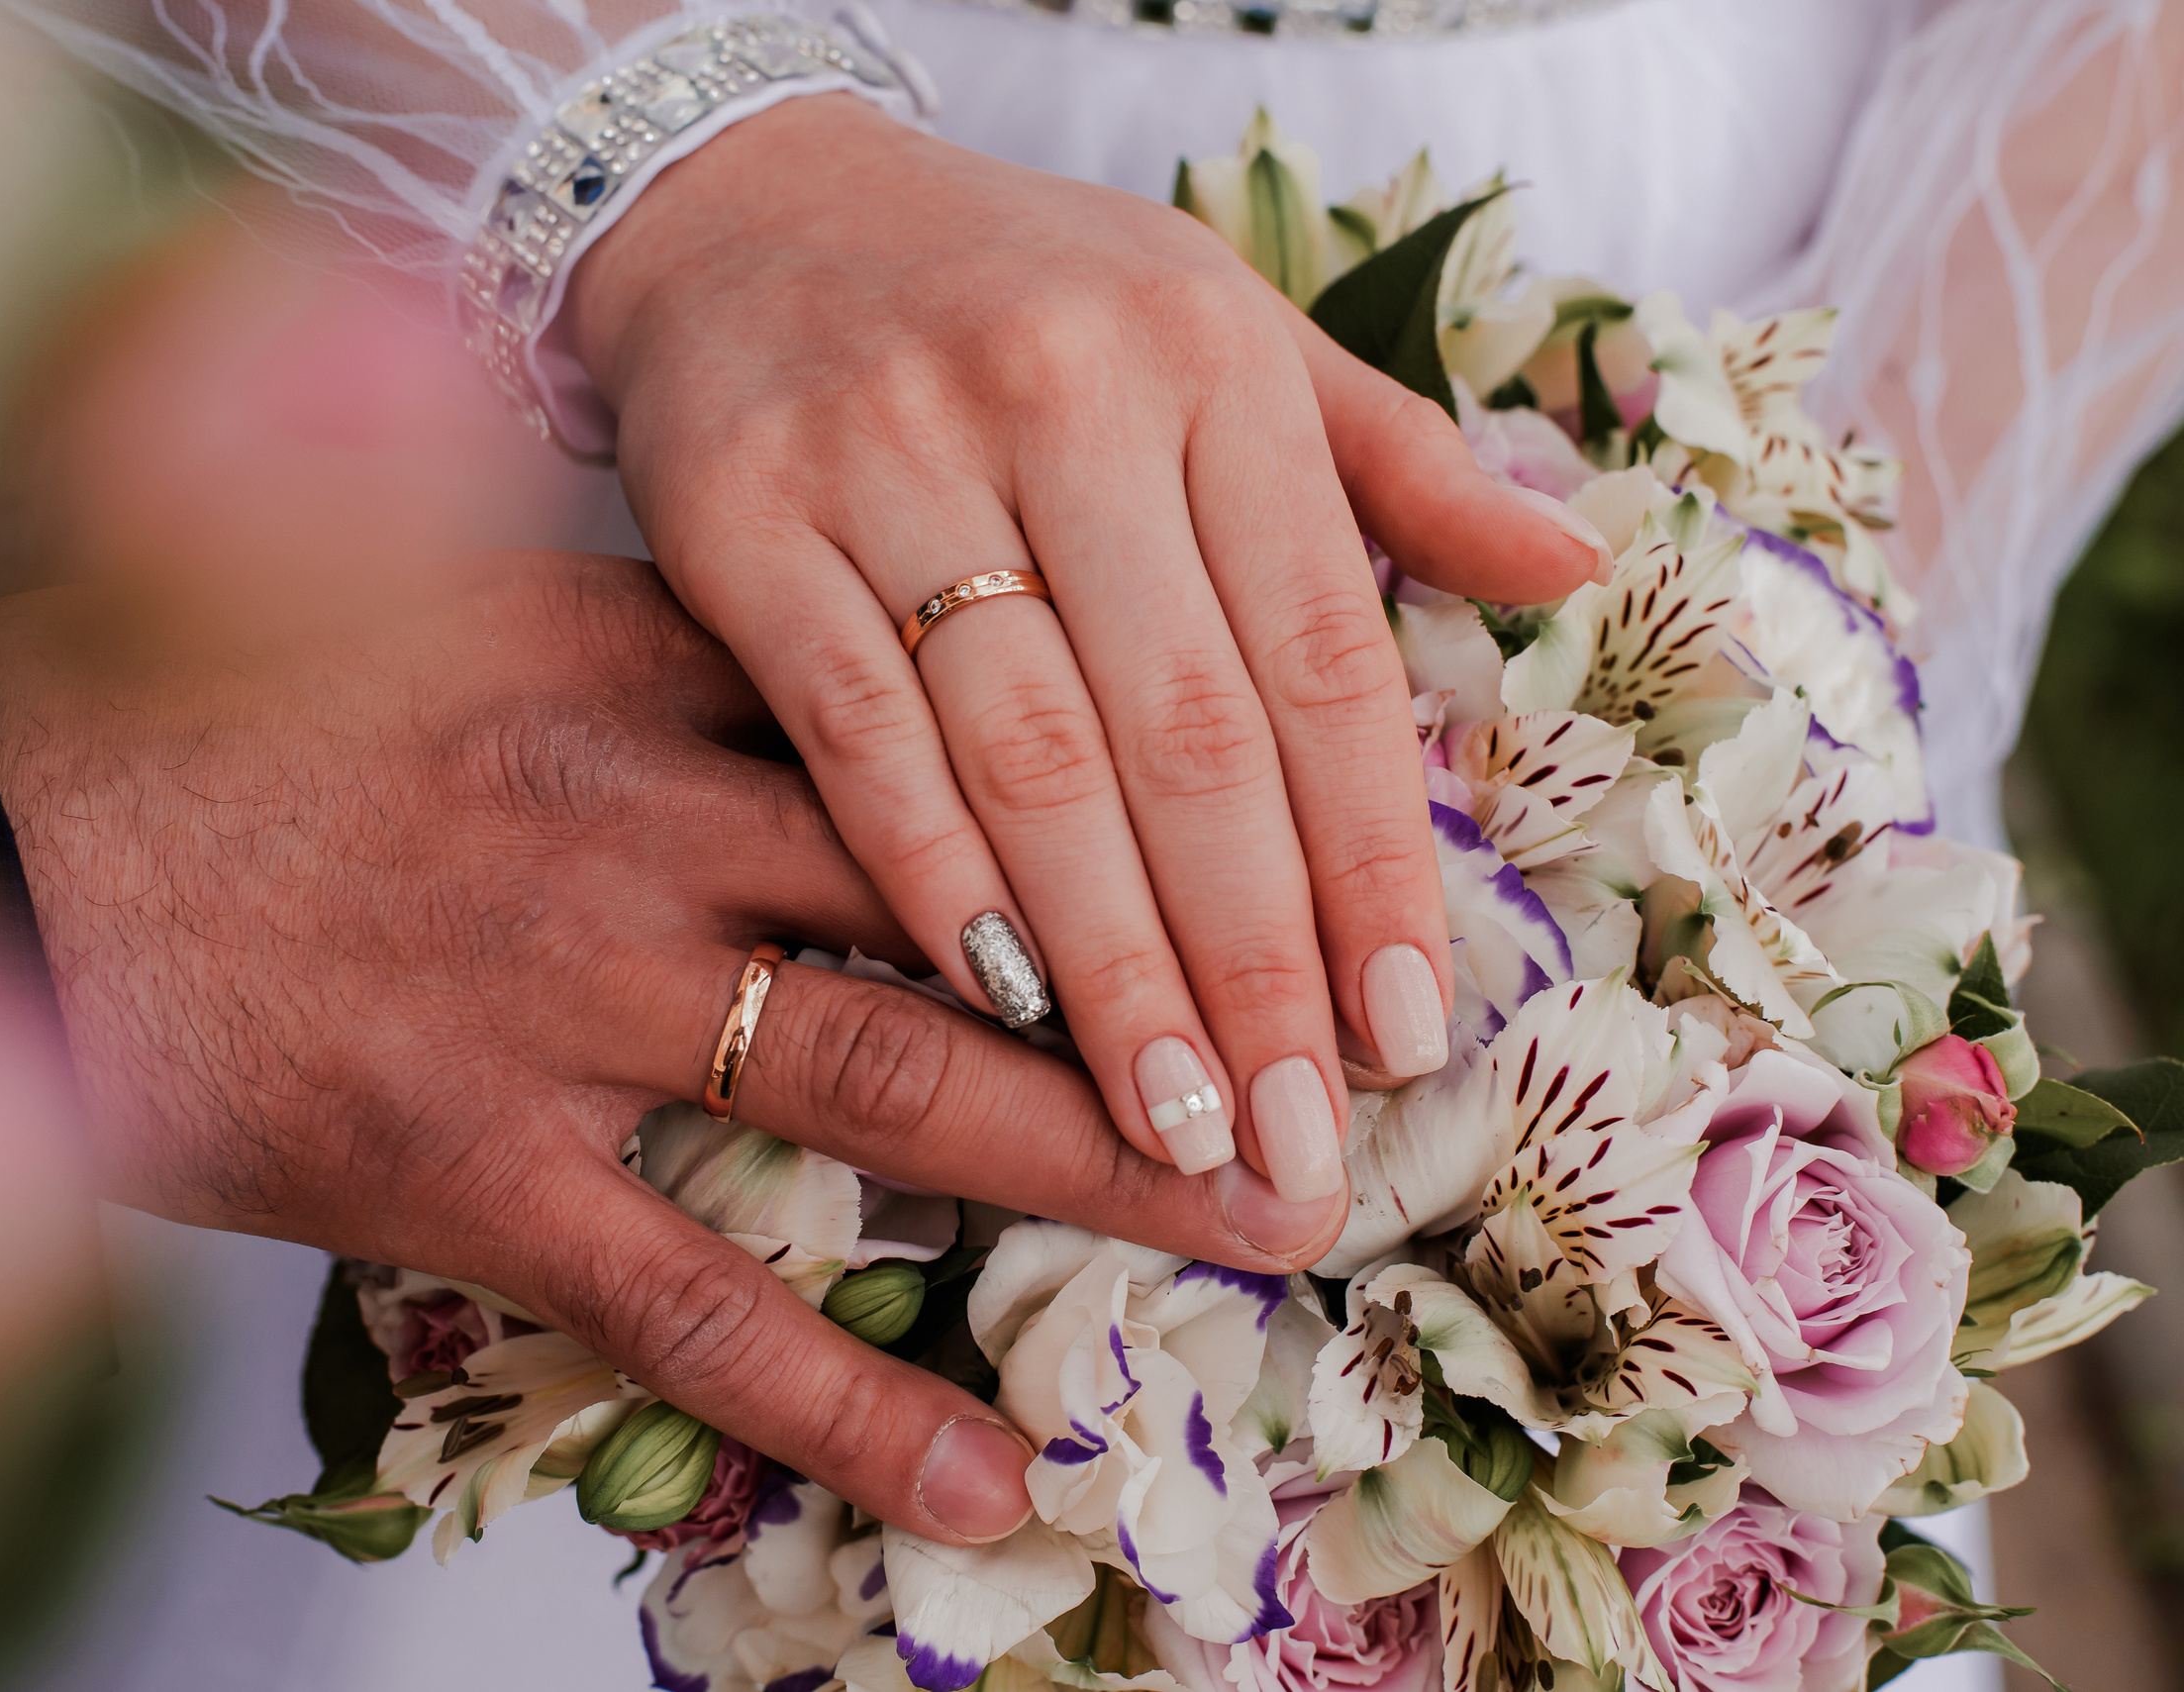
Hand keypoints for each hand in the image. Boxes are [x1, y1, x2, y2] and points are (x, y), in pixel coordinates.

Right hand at [0, 553, 1347, 1543]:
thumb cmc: (240, 697)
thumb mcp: (468, 593)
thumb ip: (676, 626)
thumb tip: (877, 653)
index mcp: (652, 650)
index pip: (950, 712)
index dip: (1129, 782)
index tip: (1274, 838)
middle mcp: (637, 810)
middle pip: (972, 899)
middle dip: (1172, 984)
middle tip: (1335, 1065)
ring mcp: (557, 996)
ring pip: (887, 1088)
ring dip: (1089, 1165)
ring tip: (1252, 1227)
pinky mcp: (465, 1167)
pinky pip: (700, 1306)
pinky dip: (857, 1402)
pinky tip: (998, 1475)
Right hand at [570, 95, 1610, 1201]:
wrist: (751, 204)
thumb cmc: (1025, 293)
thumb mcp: (1231, 328)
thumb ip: (1397, 461)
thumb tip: (1574, 569)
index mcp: (1213, 359)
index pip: (1322, 657)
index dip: (1371, 860)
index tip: (1405, 1032)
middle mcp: (1067, 395)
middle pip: (1187, 734)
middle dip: (1252, 962)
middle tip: (1292, 1140)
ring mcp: (892, 454)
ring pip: (1030, 757)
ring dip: (1111, 967)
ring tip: (1172, 1125)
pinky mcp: (741, 516)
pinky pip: (855, 734)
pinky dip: (934, 880)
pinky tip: (1003, 1006)